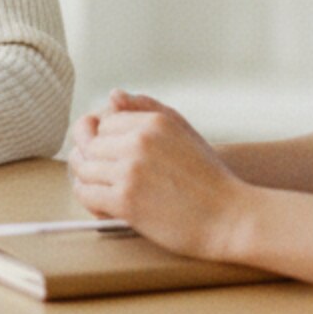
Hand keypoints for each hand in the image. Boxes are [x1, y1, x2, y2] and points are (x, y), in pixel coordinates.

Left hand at [67, 90, 251, 260]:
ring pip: (83, 168)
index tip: (117, 157)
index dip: (107, 141)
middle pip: (90, 144)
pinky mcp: (125, 200)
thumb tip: (113, 96)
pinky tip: (106, 204)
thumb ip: (148, 109)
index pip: (105, 121)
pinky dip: (90, 199)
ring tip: (107, 190)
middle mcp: (139, 141)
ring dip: (90, 180)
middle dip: (95, 160)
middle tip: (110, 177)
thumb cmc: (208, 178)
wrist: (229, 217)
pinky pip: (85, 193)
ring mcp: (130, 170)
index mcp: (154, 121)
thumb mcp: (183, 132)